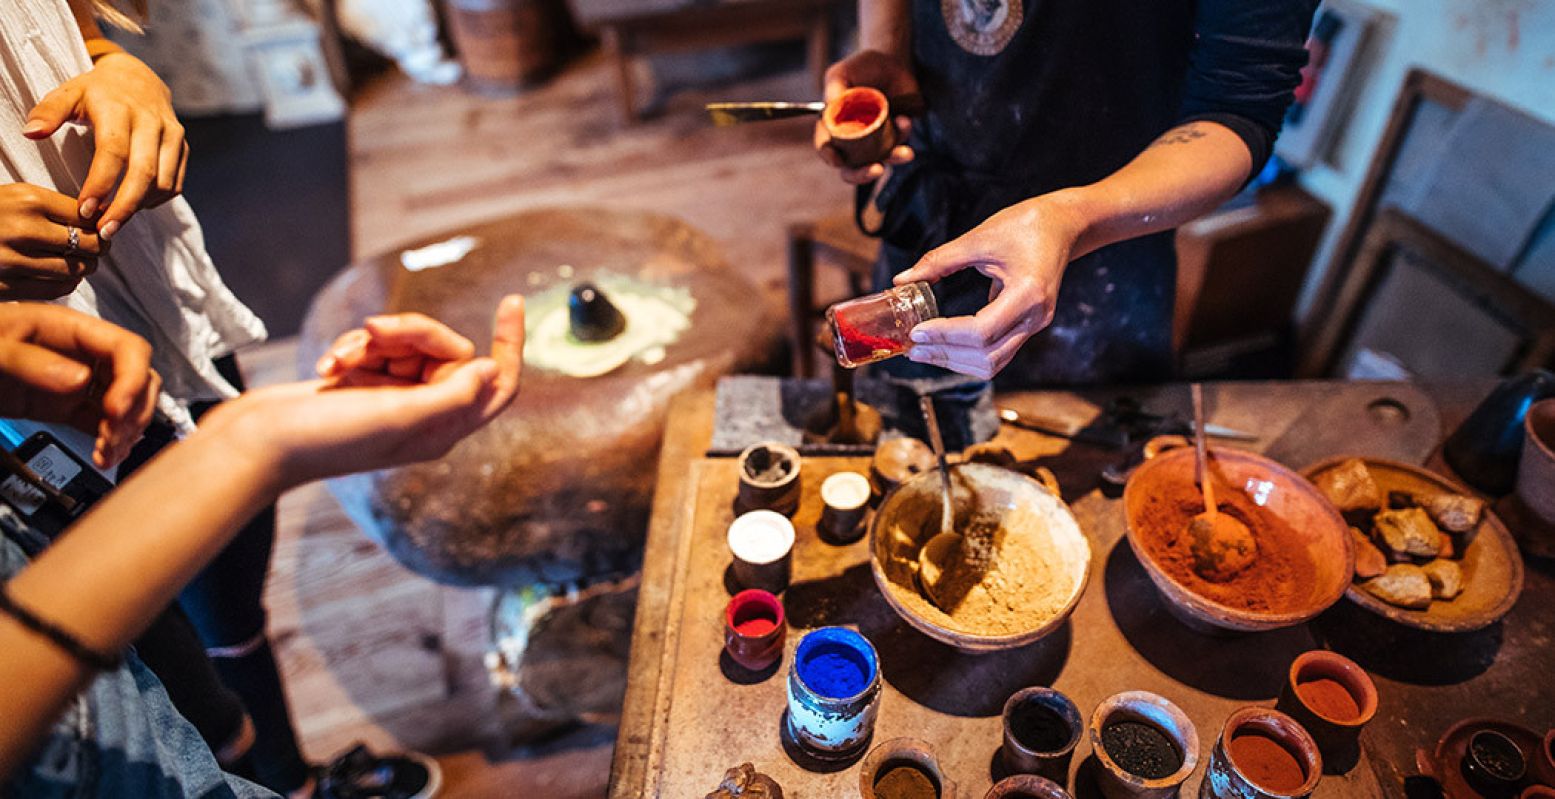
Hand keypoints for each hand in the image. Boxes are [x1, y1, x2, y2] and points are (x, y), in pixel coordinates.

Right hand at [0, 183, 104, 300]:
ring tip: (79, 259)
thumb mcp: (13, 196)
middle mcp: (23, 231)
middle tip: (96, 245)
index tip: (98, 226)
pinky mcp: (8, 287)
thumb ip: (52, 207)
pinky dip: (67, 282)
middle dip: (98, 246)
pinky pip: (59, 288)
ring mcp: (14, 262)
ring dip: (85, 266)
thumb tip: (100, 219)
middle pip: (90, 244)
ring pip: (78, 269)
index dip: (98, 223)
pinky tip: (60, 274)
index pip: (87, 215)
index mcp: (27, 200)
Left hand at [0, 304, 158, 466]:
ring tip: (106, 453)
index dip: (133, 379)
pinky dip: (110, 442)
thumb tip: (79, 380)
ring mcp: (75, 381)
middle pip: (138, 377)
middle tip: (113, 436)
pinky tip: (101, 456)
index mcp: (67, 329)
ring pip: (126, 404)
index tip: (116, 409)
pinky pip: (102, 423)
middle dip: (134, 410)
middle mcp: (80, 354)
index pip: (127, 348)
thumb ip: (28, 361)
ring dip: (126, 431)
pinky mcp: (65, 407)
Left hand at [24, 51, 187, 239]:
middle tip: (104, 232)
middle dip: (124, 207)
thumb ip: (49, 111)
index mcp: (119, 109)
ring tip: (115, 222)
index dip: (100, 184)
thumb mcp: (69, 93)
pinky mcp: (182, 147)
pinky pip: (175, 184)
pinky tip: (135, 205)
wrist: (138, 79)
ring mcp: (172, 134)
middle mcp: (151, 121)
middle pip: (143, 173)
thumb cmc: (97, 92)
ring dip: (140, 207)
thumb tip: (31, 133)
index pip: (113, 152)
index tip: (85, 210)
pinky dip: (156, 200)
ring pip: (164, 182)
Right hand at [207, 295, 525, 487]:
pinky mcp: (363, 384)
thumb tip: (491, 370)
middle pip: (445, 350)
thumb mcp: (396, 416)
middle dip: (410, 332)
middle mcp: (424, 414)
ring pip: (405, 344)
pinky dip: (350, 349)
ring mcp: (392, 398)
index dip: (510, 344)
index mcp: (443, 429)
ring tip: (338, 360)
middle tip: (373, 331)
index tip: (512, 300)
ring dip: (371, 342)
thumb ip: (450, 395)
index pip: (497, 384)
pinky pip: (374, 348)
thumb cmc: (326, 438)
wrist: (259, 443)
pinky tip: (326, 368)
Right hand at [813, 49, 917, 184]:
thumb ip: (834, 88)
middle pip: (852, 168)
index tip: (838, 160)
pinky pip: (899, 144)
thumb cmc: (861, 67)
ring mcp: (875, 141)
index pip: (826, 148)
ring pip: (881, 160)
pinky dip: (903, 136)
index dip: (830, 157)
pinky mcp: (895, 136)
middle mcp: (853, 140)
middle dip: (863, 174)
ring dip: (893, 158)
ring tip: (905, 147)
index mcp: (833, 127)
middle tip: (877, 169)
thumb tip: (830, 106)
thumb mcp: (842, 73)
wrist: (891, 61)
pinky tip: (905, 120)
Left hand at [894, 197, 1088, 379]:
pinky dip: (969, 354)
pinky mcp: (1028, 325)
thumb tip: (902, 280)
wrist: (1062, 225)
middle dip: (946, 355)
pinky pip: (998, 352)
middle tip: (912, 348)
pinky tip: (944, 345)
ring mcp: (1035, 324)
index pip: (982, 331)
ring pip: (993, 362)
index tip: (917, 332)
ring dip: (956, 361)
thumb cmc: (1027, 225)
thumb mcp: (979, 238)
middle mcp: (1036, 316)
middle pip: (988, 356)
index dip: (946, 335)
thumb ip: (939, 261)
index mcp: (1028, 293)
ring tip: (923, 350)